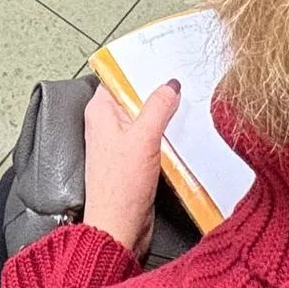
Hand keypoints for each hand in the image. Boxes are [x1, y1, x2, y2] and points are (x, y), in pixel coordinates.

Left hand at [82, 80, 180, 259]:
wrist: (119, 228)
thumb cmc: (120, 187)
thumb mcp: (143, 137)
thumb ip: (158, 107)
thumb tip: (169, 86)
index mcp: (100, 111)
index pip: (119, 78)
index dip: (139, 68)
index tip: (163, 59)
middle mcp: (107, 124)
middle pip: (135, 98)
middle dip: (158, 92)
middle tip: (183, 82)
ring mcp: (121, 143)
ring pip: (146, 119)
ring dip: (165, 117)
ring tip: (188, 106)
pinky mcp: (134, 161)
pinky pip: (152, 139)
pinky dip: (166, 136)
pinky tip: (183, 134)